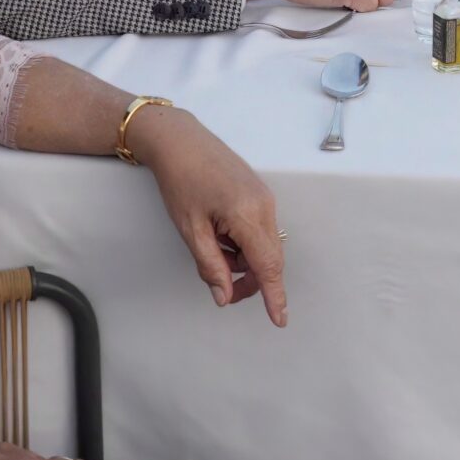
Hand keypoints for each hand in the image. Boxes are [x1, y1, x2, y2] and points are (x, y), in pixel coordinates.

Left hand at [129, 105, 288, 325]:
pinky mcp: (259, 194)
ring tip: (211, 247)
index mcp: (247, 215)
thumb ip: (210, 266)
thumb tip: (224, 295)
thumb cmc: (180, 179)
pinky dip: (243, 243)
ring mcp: (265, 199)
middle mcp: (264, 206)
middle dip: (249, 280)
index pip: (268, 266)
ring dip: (243, 260)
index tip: (280, 319)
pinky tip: (220, 233)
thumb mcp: (190, 229)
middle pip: (269, 260)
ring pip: (264, 246)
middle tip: (222, 290)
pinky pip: (260, 230)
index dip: (275, 296)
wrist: (180, 141)